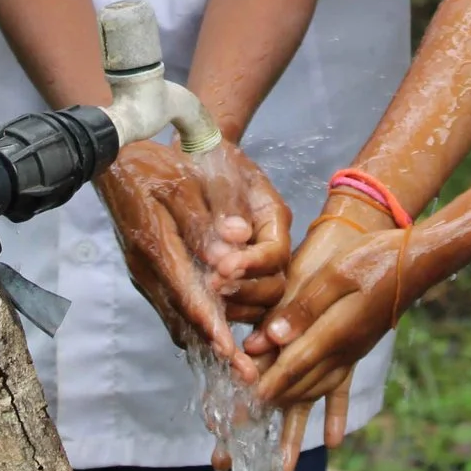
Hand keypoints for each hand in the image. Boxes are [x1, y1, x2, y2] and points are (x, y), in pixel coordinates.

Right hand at [96, 142, 275, 381]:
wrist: (112, 160)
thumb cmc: (150, 166)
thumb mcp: (179, 185)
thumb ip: (202, 222)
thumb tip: (229, 252)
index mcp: (154, 246)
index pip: (186, 292)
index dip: (210, 324)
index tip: (231, 351)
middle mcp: (146, 268)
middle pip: (182, 317)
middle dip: (215, 347)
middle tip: (245, 375)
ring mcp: (144, 274)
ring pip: (176, 317)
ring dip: (206, 341)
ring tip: (238, 366)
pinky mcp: (147, 273)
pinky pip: (172, 307)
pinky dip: (195, 325)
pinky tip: (216, 336)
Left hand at [187, 139, 292, 322]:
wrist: (195, 158)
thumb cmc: (209, 159)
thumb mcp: (220, 172)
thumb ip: (227, 203)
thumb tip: (236, 236)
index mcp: (273, 218)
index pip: (275, 253)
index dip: (252, 265)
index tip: (223, 269)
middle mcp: (269, 246)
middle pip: (275, 285)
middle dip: (246, 292)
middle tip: (212, 288)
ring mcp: (255, 265)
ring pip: (259, 302)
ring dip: (236, 307)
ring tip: (207, 303)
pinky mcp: (237, 278)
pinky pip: (239, 305)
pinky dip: (225, 312)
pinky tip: (203, 313)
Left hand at [250, 219, 413, 470]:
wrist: (417, 264)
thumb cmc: (373, 259)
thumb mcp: (335, 274)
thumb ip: (303, 307)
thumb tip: (271, 337)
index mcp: (334, 333)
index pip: (292, 366)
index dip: (265, 387)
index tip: (241, 411)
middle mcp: (342, 353)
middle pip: (298, 390)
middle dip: (268, 416)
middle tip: (243, 443)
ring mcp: (351, 354)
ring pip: (315, 395)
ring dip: (295, 426)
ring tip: (281, 464)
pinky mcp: (356, 350)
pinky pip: (341, 388)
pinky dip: (334, 414)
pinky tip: (333, 440)